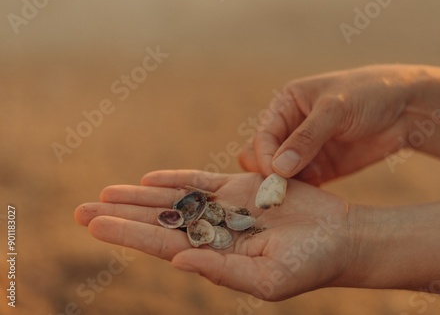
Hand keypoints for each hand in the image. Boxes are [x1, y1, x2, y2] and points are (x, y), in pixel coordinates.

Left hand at [74, 170, 353, 300]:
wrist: (338, 238)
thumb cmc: (310, 265)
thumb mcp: (267, 280)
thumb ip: (223, 271)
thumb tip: (178, 260)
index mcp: (214, 256)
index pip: (160, 243)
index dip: (127, 234)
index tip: (94, 225)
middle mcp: (213, 232)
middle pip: (158, 220)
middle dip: (121, 215)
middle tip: (81, 209)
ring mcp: (225, 207)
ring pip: (174, 198)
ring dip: (140, 195)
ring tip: (106, 192)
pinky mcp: (241, 187)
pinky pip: (202, 180)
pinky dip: (176, 178)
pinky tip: (151, 178)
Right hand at [239, 64, 424, 184]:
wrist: (407, 109)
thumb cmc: (370, 94)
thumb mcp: (336, 109)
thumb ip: (306, 138)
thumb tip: (278, 168)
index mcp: (286, 104)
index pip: (264, 135)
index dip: (265, 156)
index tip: (274, 175)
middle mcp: (291, 128)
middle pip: (265, 156)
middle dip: (270, 173)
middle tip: (281, 190)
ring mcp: (305, 150)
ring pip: (281, 174)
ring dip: (287, 185)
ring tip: (302, 192)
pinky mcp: (321, 169)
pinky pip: (302, 185)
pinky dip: (304, 192)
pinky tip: (316, 192)